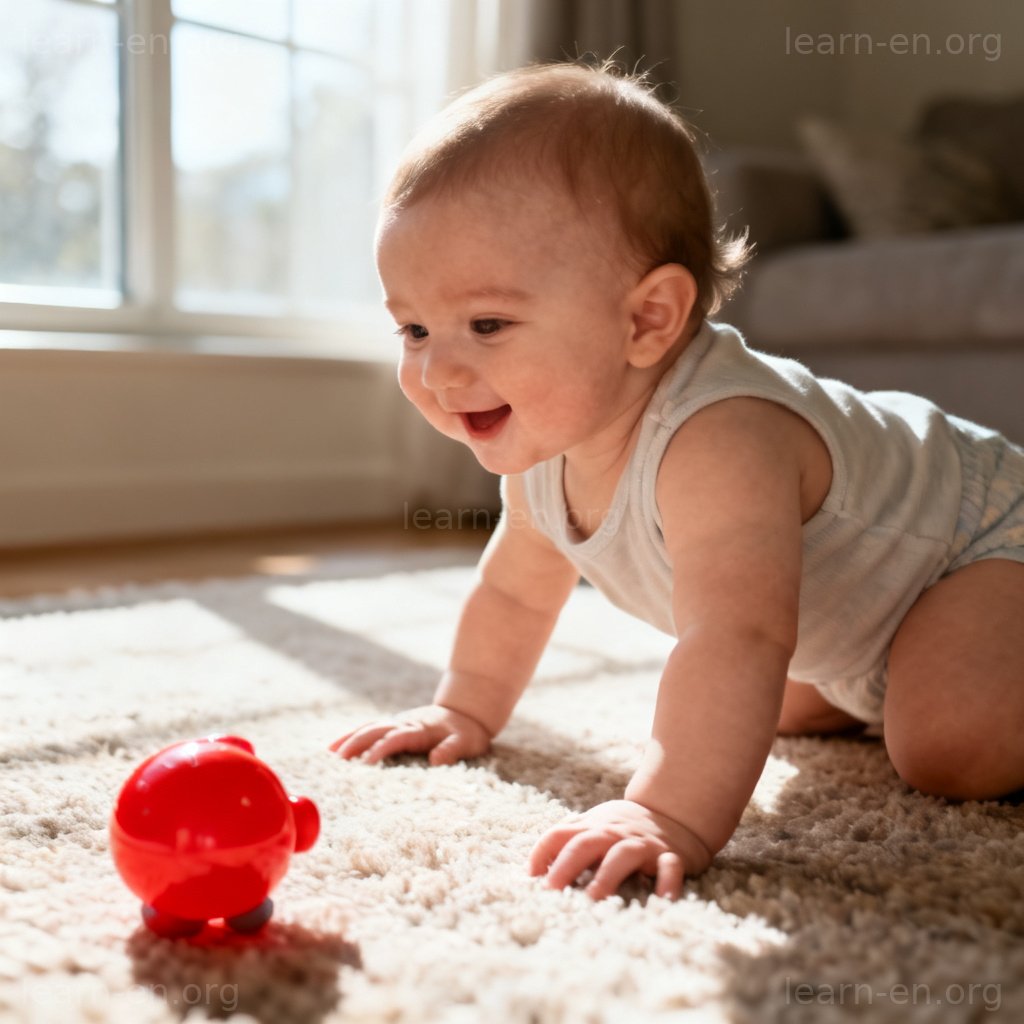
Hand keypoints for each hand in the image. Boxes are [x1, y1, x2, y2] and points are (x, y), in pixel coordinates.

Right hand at [329, 704, 491, 765]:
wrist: (467, 711)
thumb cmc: (466, 731)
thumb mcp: (466, 742)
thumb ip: (452, 750)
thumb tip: (436, 760)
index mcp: (419, 729)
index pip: (396, 738)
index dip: (381, 749)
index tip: (366, 763)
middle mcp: (404, 723)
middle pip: (375, 730)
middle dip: (355, 743)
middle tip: (337, 761)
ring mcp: (397, 723)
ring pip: (368, 728)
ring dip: (349, 740)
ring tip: (329, 755)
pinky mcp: (393, 727)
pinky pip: (369, 729)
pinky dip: (351, 736)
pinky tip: (335, 747)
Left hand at [528, 799, 706, 900]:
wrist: (672, 813)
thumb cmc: (622, 828)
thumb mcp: (593, 825)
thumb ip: (568, 839)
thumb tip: (535, 867)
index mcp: (592, 827)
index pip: (560, 834)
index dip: (542, 852)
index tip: (531, 877)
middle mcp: (614, 834)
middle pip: (586, 844)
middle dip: (566, 865)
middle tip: (550, 890)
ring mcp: (642, 844)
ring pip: (623, 855)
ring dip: (608, 875)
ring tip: (594, 897)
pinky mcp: (670, 855)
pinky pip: (669, 867)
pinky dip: (667, 882)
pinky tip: (663, 900)